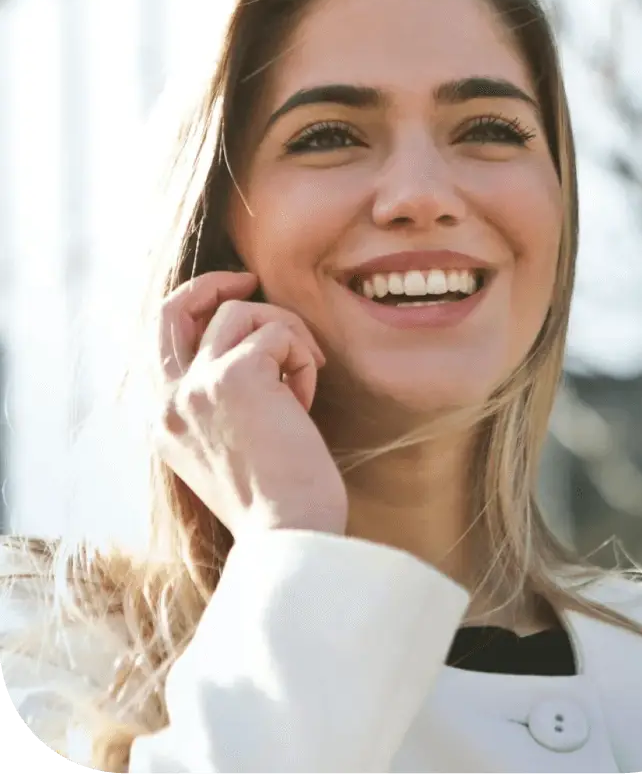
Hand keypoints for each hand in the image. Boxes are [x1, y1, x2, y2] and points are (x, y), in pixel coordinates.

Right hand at [155, 270, 347, 537]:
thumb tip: (249, 350)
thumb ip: (219, 402)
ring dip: (285, 335)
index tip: (231, 300)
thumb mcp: (228, 449)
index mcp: (163, 421)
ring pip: (242, 313)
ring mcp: (196, 386)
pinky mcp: (236, 376)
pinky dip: (301, 357)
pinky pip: (278, 333)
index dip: (195, 310)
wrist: (290, 535)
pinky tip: (306, 400)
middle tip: (250, 279)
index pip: (162, 342)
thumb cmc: (275, 500)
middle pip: (173, 309)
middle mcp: (169, 401)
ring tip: (304, 379)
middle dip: (212, 284)